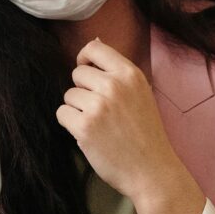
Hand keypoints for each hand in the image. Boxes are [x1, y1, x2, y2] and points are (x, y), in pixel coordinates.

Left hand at [56, 39, 192, 212]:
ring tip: (98, 125)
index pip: (94, 48)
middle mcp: (114, 85)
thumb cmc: (145, 134)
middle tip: (100, 110)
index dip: (85, 59)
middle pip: (77, 74)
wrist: (152, 170)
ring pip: (69, 95)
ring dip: (77, 109)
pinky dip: (71, 124)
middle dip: (83, 91)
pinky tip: (89, 135)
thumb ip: (118, 72)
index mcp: (130, 74)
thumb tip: (94, 43)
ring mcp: (98, 106)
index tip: (87, 72)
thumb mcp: (140, 93)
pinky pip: (62, 113)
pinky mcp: (84, 126)